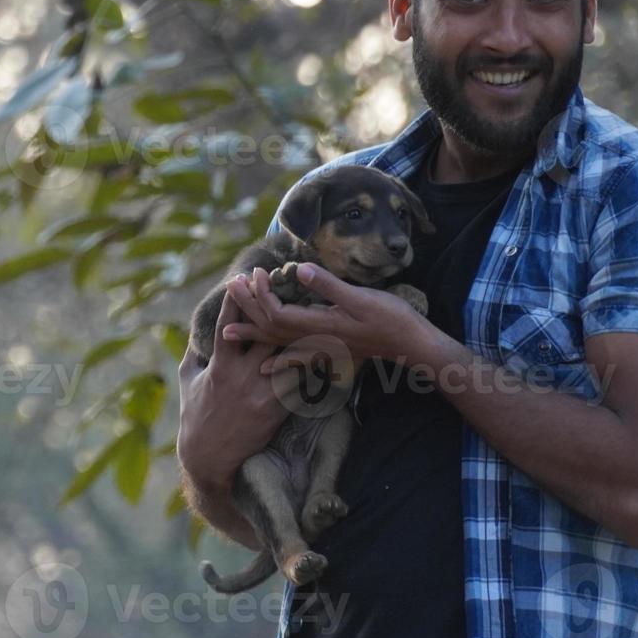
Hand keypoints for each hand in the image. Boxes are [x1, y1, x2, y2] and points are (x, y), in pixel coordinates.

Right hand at [176, 279, 301, 488]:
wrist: (210, 458)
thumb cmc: (194, 416)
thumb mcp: (188, 380)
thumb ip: (194, 355)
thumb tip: (196, 333)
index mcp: (219, 366)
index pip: (227, 325)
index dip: (235, 300)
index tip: (242, 277)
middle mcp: (242, 376)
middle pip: (265, 334)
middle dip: (275, 308)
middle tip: (289, 283)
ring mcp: (261, 392)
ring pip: (288, 357)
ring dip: (304, 335)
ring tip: (320, 311)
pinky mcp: (277, 409)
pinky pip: (299, 383)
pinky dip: (314, 367)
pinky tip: (330, 352)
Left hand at [233, 263, 439, 366]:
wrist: (410, 345)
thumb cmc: (390, 318)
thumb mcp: (360, 297)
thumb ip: (328, 286)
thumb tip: (299, 270)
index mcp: (319, 324)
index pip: (276, 312)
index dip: (260, 293)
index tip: (254, 273)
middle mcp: (315, 340)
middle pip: (270, 327)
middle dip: (248, 308)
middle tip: (229, 288)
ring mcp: (321, 349)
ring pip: (278, 343)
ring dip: (253, 333)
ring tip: (227, 331)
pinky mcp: (328, 352)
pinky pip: (294, 359)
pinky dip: (276, 359)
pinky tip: (265, 367)